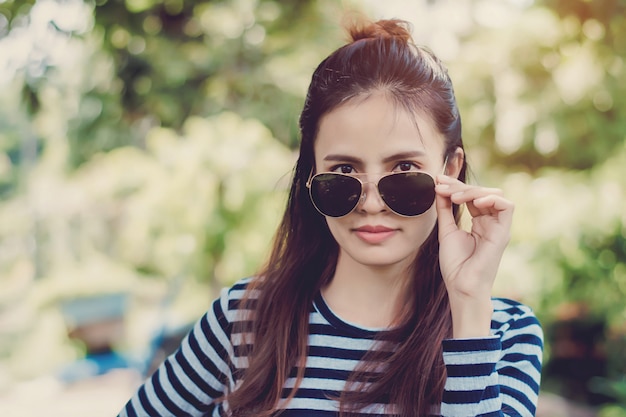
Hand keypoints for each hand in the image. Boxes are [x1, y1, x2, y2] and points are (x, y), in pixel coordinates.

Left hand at [434, 175, 513, 337]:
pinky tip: (473, 202)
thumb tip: (439, 188)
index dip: (455, 186)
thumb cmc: (455, 264)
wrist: (461, 286)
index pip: (471, 196)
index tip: (437, 182)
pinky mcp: (503, 233)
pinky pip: (507, 207)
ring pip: (493, 195)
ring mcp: (498, 227)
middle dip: (460, 186)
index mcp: (480, 223)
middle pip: (481, 193)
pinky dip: (491, 199)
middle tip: (441, 186)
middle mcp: (491, 223)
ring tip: (453, 197)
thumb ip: (444, 210)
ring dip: (472, 191)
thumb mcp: (446, 230)